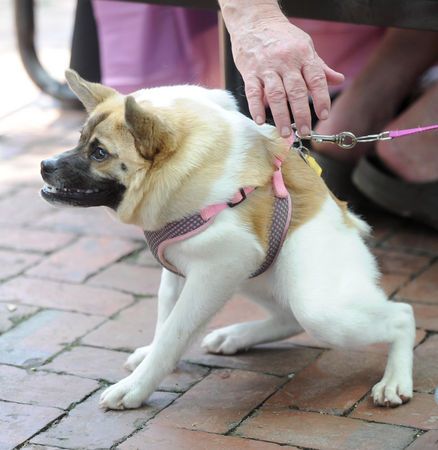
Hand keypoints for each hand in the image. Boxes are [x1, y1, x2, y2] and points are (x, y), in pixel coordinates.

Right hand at [229, 17, 343, 136]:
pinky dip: (256, 108)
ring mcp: (267, 67)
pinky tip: (260, 120)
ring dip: (281, 116)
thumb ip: (320, 67)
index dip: (321, 99)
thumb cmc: (281, 37)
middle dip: (302, 114)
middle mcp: (286, 61)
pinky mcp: (250, 71)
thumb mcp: (305, 46)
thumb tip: (339, 80)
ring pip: (276, 95)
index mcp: (303, 55)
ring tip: (285, 133)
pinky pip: (253, 92)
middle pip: (296, 91)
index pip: (316, 80)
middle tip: (305, 132)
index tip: (324, 115)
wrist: (254, 21)